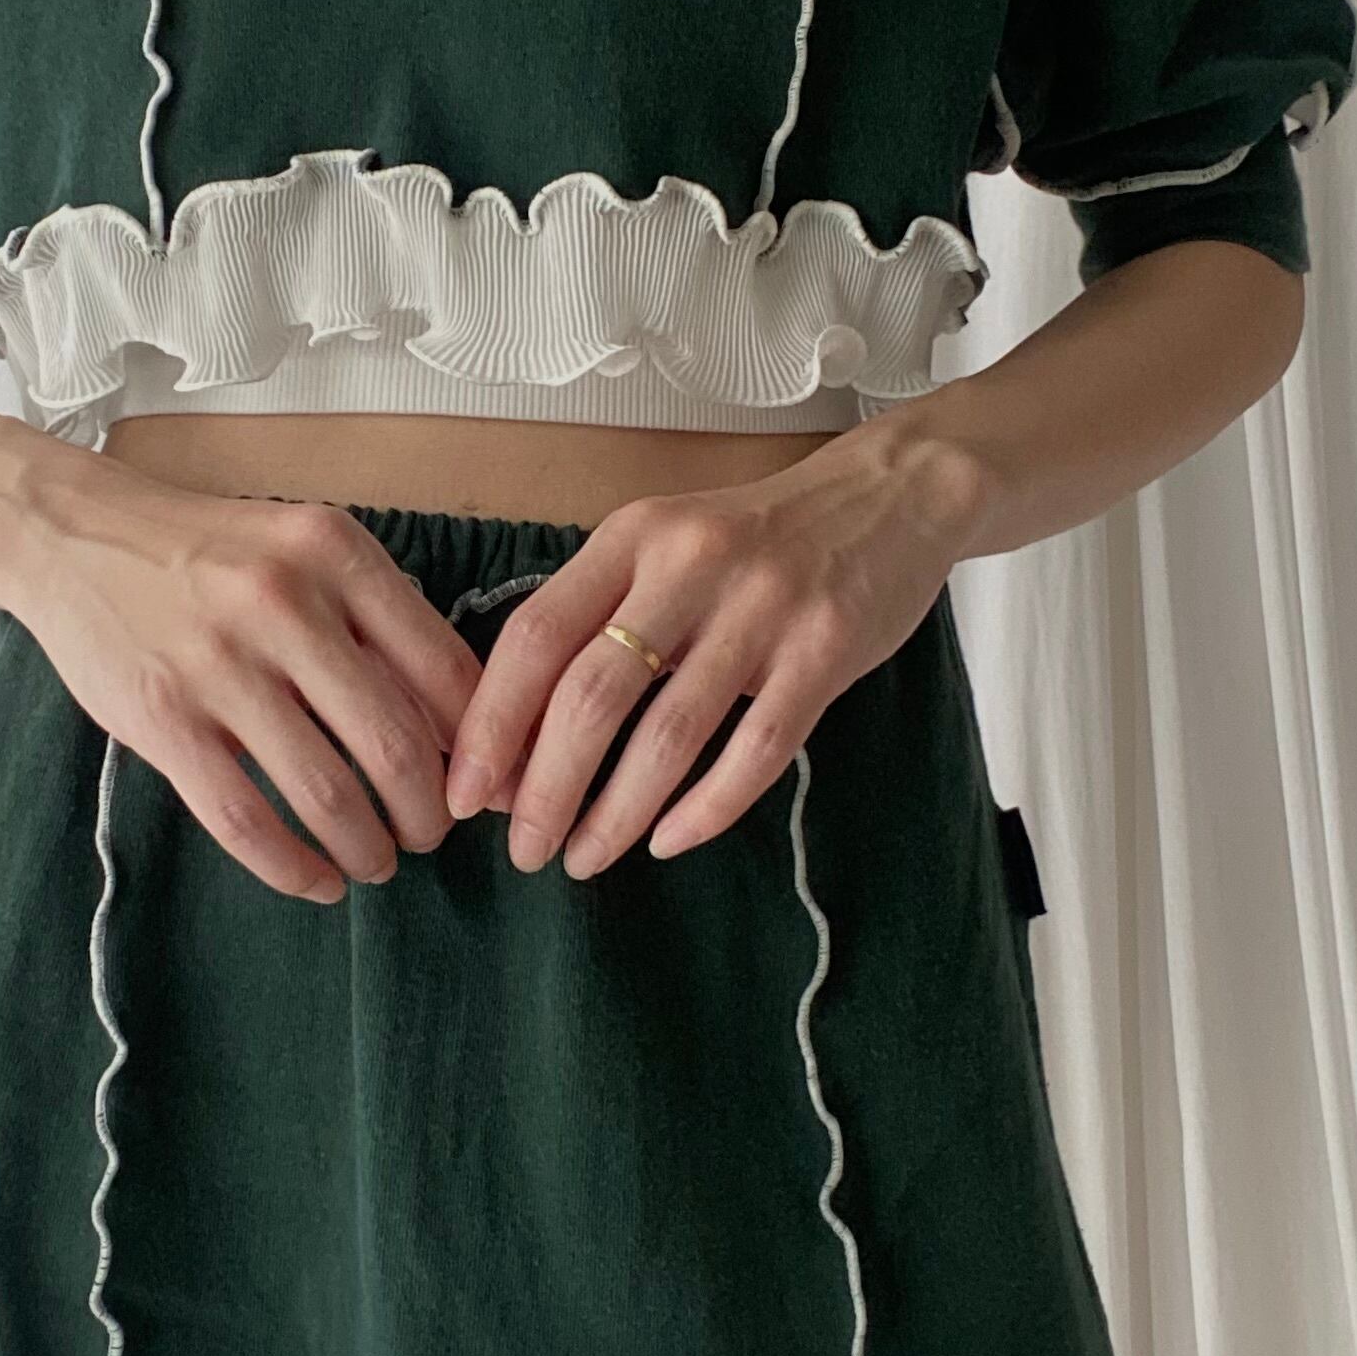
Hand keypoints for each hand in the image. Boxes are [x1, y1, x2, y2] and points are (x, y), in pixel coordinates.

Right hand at [0, 458, 482, 904]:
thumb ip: (373, 620)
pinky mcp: (163, 719)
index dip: (478, 743)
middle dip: (427, 812)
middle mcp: (285, 604)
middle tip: (429, 835)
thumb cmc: (209, 552)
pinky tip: (316, 881)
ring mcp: (220, 665)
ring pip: (326, 793)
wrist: (74, 535)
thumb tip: (453, 723)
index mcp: (336, 556)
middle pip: (395, 744)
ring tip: (376, 864)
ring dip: (367, 848)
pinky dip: (293, 867)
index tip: (480, 782)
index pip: (444, 669)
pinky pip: (244, 819)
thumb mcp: (303, 549)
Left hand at [441, 422, 988, 874]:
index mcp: (632, 537)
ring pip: (669, 735)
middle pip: (591, 695)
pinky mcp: (825, 652)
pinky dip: (705, 809)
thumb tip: (520, 739)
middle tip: (525, 849)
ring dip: (616, 813)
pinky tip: (669, 841)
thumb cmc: (756, 539)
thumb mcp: (664, 547)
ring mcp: (763, 609)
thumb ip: (598, 621)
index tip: (466, 792)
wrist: (890, 496)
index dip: (492, 722)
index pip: (535, 635)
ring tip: (585, 859)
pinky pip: (756, 751)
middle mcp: (690, 565)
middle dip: (546, 788)